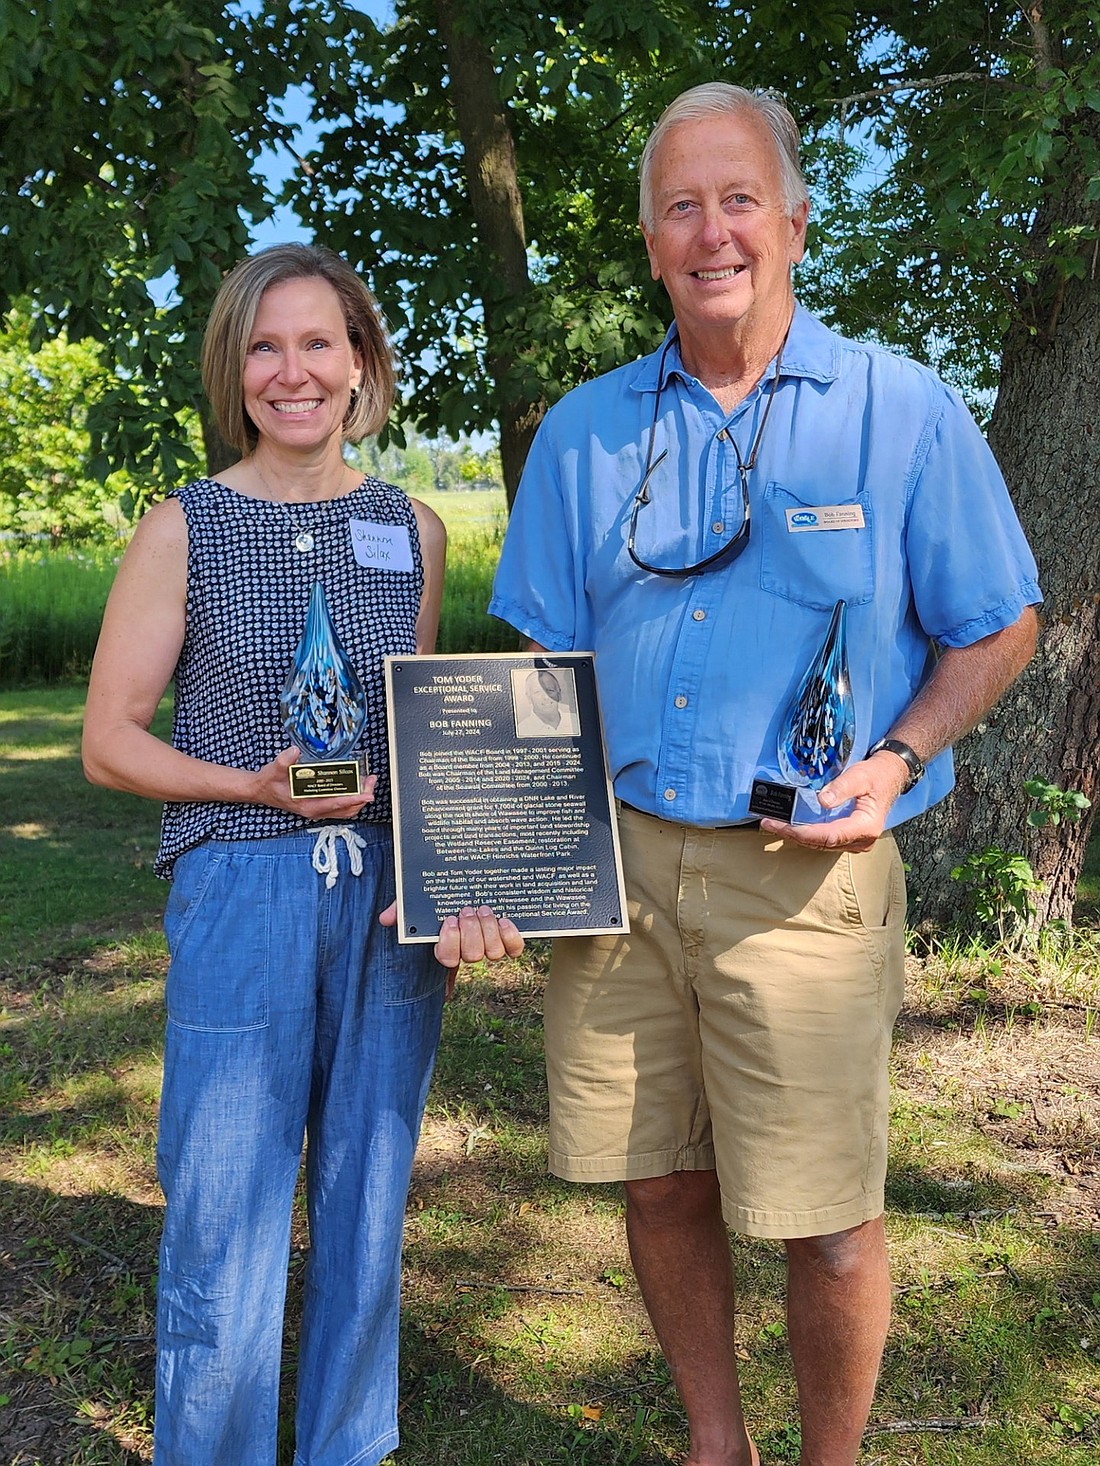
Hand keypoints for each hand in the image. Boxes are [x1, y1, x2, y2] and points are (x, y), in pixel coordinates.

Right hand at [252, 746, 376, 818]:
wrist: (260, 790)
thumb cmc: (269, 782)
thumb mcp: (273, 770)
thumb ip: (283, 761)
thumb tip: (294, 751)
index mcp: (307, 805)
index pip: (335, 804)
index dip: (353, 799)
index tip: (367, 794)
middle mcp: (315, 810)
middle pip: (346, 809)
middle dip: (362, 796)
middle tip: (371, 781)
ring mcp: (318, 809)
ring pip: (345, 809)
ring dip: (359, 797)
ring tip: (368, 781)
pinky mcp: (319, 805)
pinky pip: (340, 806)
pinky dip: (351, 797)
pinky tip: (356, 784)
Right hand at [378, 903, 524, 997]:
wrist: (470, 878)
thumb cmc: (442, 892)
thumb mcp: (420, 898)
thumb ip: (403, 908)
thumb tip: (386, 919)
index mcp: (447, 942)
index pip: (446, 958)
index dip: (450, 944)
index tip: (449, 920)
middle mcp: (469, 948)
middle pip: (472, 956)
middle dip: (471, 932)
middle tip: (467, 909)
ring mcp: (490, 944)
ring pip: (493, 953)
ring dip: (489, 931)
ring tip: (483, 909)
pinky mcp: (508, 938)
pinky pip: (514, 948)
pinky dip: (511, 936)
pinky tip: (504, 920)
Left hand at [759, 752, 907, 851]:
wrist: (890, 777)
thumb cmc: (876, 775)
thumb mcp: (859, 775)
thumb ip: (841, 788)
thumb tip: (822, 800)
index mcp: (866, 827)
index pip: (828, 836)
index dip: (802, 833)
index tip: (781, 826)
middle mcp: (861, 840)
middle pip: (821, 843)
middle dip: (793, 835)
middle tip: (768, 824)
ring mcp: (856, 842)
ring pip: (822, 845)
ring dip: (797, 837)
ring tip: (774, 826)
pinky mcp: (849, 839)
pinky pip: (825, 841)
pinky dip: (807, 835)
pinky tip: (791, 827)